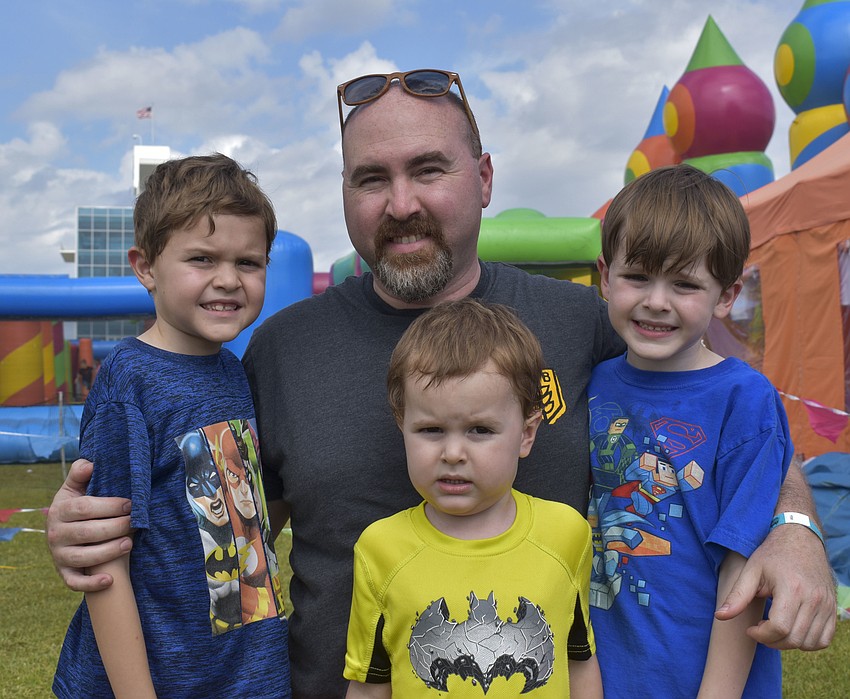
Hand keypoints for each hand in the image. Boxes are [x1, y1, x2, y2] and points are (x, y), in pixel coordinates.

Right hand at [46, 458, 133, 592]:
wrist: (62, 532)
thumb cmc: (76, 507)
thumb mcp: (74, 488)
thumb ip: (80, 474)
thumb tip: (90, 463)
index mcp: (60, 510)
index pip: (85, 508)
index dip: (110, 506)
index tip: (131, 504)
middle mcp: (56, 534)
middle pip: (87, 532)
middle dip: (116, 527)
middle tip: (136, 523)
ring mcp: (59, 555)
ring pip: (83, 558)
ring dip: (108, 552)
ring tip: (129, 544)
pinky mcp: (64, 573)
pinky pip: (74, 582)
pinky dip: (91, 584)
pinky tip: (110, 580)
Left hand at [715, 522, 835, 649]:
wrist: (800, 538)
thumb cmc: (773, 554)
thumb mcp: (752, 571)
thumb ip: (737, 596)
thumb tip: (719, 616)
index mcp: (792, 588)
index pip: (779, 627)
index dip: (761, 635)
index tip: (751, 629)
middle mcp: (814, 599)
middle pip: (794, 638)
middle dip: (772, 641)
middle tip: (760, 630)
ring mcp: (827, 605)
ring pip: (810, 643)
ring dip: (789, 644)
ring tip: (774, 629)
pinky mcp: (832, 608)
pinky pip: (824, 639)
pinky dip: (808, 642)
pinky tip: (792, 630)